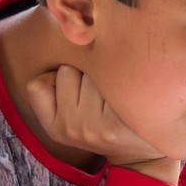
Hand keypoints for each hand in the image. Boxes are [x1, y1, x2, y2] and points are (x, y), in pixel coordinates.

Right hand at [25, 65, 177, 183]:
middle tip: (104, 95)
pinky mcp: (116, 123)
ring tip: (119, 94)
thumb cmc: (108, 121)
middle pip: (67, 71)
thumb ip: (58, 85)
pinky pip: (110, 76)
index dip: (60, 81)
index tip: (78, 93)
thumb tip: (63, 31)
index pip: (38, 84)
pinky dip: (123, 76)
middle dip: (86, 74)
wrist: (147, 153)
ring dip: (105, 72)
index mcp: (54, 129)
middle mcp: (70, 130)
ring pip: (89, 70)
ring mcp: (93, 127)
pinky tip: (132, 95)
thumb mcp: (73, 113)